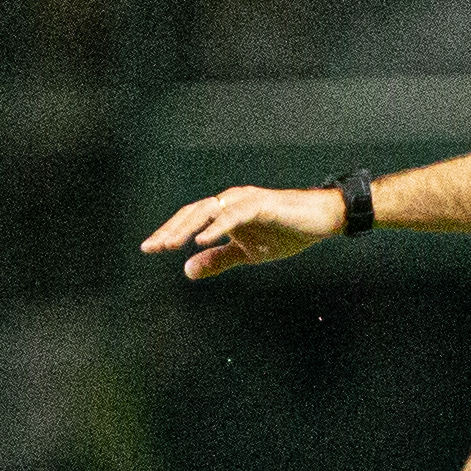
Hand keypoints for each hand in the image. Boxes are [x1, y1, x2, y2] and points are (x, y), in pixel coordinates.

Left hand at [144, 185, 339, 280]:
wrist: (321, 221)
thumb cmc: (286, 232)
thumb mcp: (247, 253)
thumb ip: (219, 259)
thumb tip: (187, 270)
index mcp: (225, 211)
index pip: (190, 219)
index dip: (169, 233)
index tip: (149, 249)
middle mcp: (231, 200)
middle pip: (193, 211)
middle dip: (171, 230)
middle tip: (152, 248)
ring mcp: (245, 200)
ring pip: (209, 209)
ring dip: (188, 227)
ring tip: (172, 244)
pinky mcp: (262, 204)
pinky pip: (234, 214)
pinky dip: (217, 226)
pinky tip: (203, 239)